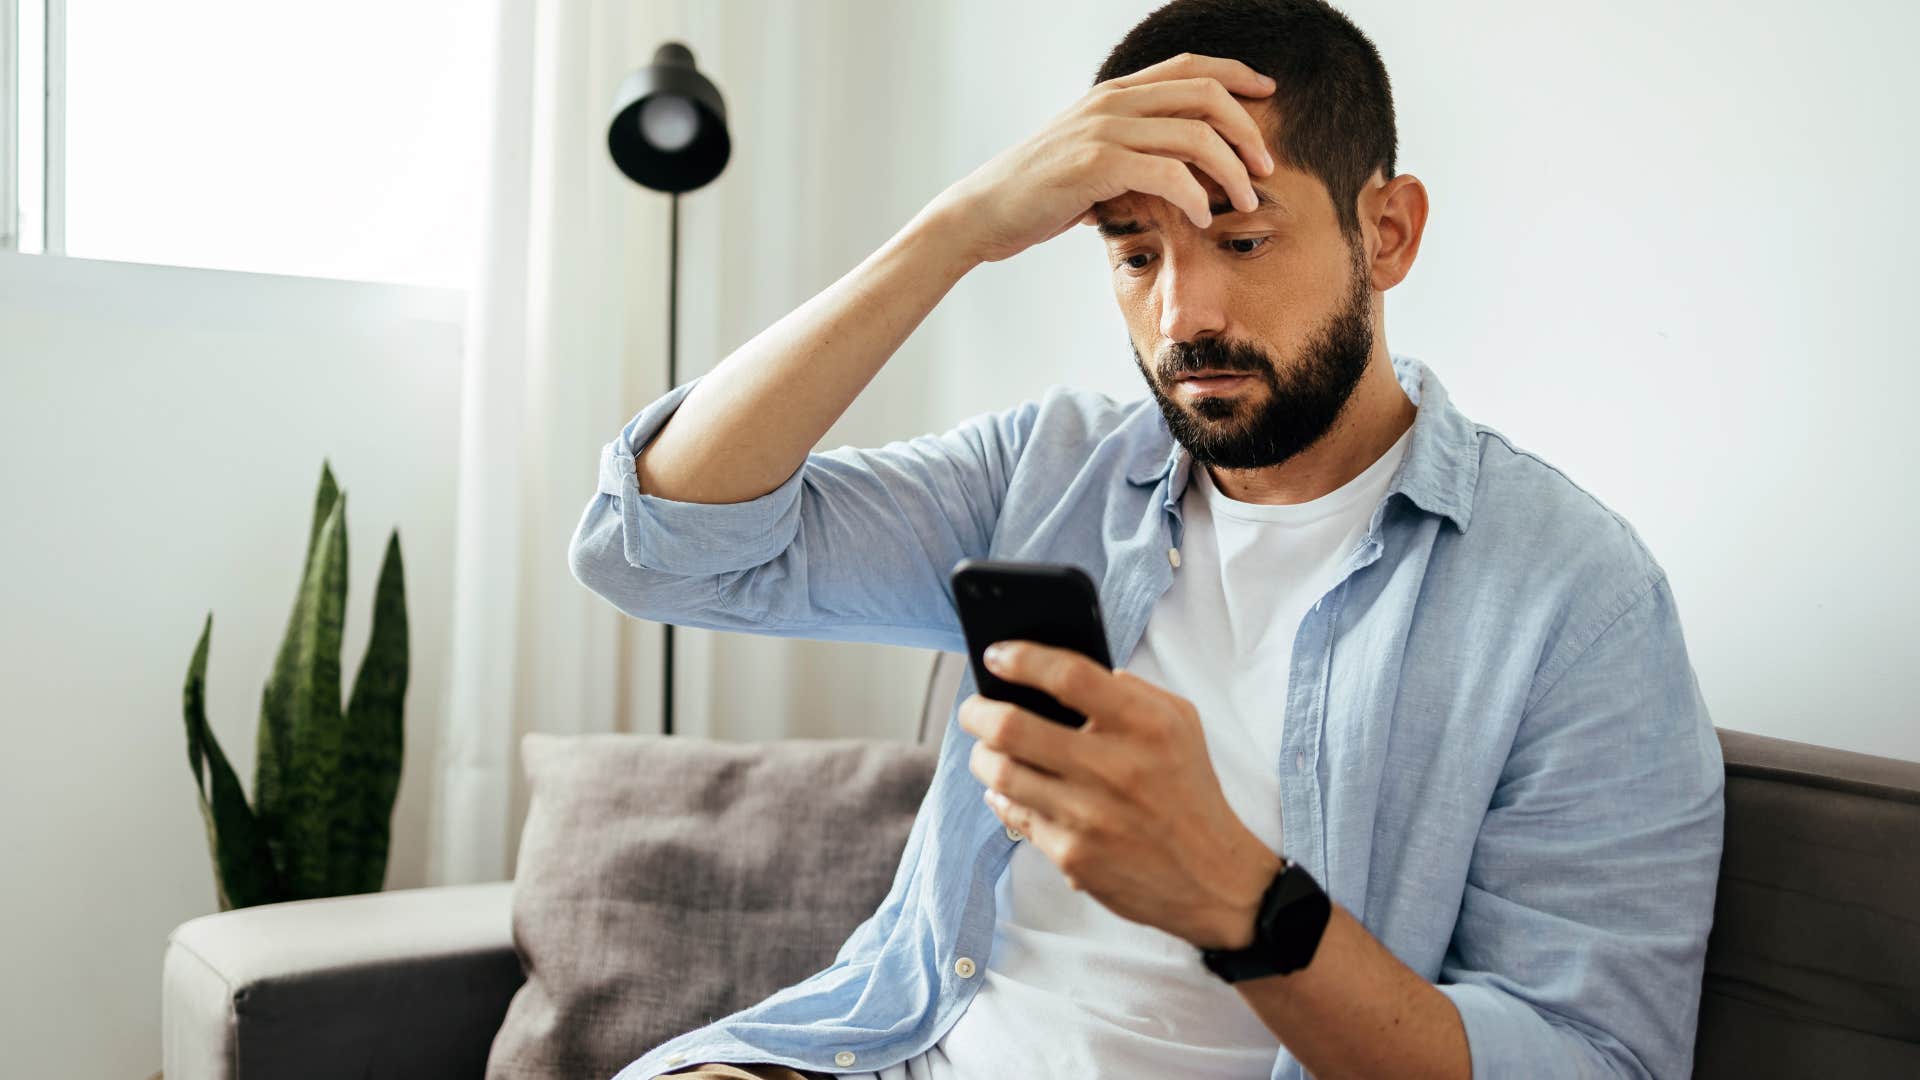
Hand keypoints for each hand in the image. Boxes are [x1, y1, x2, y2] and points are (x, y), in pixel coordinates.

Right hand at [927, 53, 1278, 264]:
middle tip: (1266, 168)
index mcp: (1114, 95)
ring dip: (1231, 170)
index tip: (1268, 97)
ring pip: (1195, 135)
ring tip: (1243, 202)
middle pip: (1206, 95)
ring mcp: (1105, 130)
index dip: (1237, 76)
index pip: (1190, 68)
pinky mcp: (1096, 165)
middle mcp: (1113, 103)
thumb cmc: (1035, 194)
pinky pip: (1167, 173)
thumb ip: (1128, 156)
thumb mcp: (1087, 162)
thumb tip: (1165, 177)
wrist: (983, 212)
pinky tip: (1201, 219)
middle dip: (1248, 130)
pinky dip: (1195, 197)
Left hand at [960, 640, 1283, 949]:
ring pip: (1000, 772)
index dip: (1021, 659)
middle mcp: (1114, 768)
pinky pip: (1014, 814)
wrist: (1213, 879)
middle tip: (973, 709)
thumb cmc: (1190, 791)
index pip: (1067, 676)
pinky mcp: (1072, 855)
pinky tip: (1009, 789)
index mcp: (1145, 725)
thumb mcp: (1180, 723)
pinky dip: (1004, 796)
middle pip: (1011, 726)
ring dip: (982, 756)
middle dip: (977, 712)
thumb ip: (1130, 690)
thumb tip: (1062, 672)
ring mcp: (1088, 816)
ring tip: (988, 750)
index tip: (996, 655)